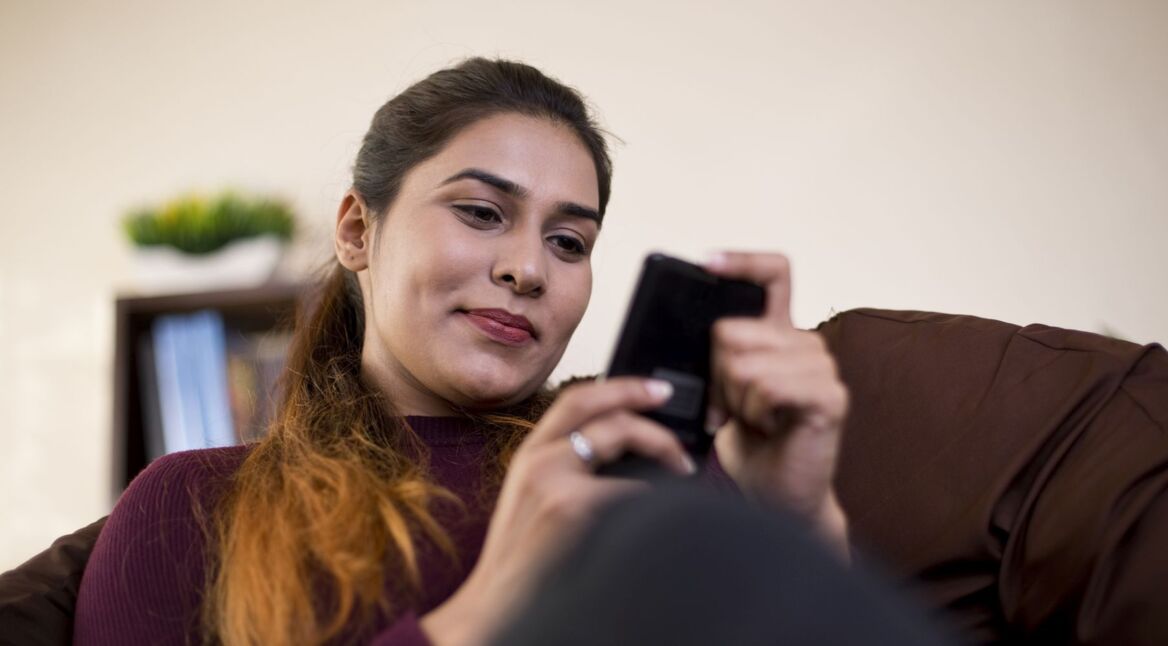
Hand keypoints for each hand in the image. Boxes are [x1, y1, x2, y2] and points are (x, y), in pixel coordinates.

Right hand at [420, 377, 694, 644]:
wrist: (495, 602)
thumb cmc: (524, 561)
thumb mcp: (537, 503)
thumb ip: (568, 474)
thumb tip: (625, 460)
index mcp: (529, 455)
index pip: (574, 399)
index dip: (616, 386)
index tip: (649, 390)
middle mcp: (536, 457)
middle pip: (593, 401)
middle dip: (638, 393)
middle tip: (668, 399)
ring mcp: (550, 478)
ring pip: (618, 432)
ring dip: (660, 443)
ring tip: (682, 465)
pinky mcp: (568, 505)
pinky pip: (629, 486)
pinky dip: (654, 493)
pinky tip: (665, 507)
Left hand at [704, 252, 849, 555]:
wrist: (777, 495)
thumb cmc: (751, 446)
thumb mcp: (722, 392)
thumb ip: (716, 357)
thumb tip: (678, 332)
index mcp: (779, 335)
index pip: (773, 273)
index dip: (741, 262)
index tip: (707, 264)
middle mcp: (806, 343)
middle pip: (731, 329)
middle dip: (716, 375)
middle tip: (732, 407)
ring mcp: (822, 367)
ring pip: (744, 360)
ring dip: (735, 399)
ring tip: (753, 420)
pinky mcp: (830, 396)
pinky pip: (767, 385)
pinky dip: (754, 411)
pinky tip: (768, 426)